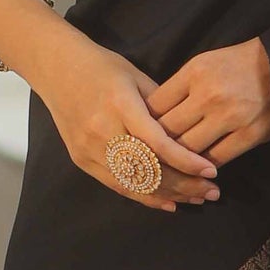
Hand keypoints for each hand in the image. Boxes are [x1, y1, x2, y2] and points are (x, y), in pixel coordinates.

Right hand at [29, 24, 220, 213]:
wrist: (57, 69)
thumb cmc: (103, 67)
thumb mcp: (137, 77)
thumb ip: (163, 107)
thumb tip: (193, 133)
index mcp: (120, 104)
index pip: (157, 142)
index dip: (186, 161)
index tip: (211, 170)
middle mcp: (102, 130)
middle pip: (148, 169)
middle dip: (184, 184)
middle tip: (212, 191)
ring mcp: (89, 148)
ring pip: (134, 183)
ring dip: (169, 195)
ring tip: (196, 198)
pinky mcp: (82, 160)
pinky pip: (117, 186)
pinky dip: (145, 196)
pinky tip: (169, 202)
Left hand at [146, 39, 269, 165]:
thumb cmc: (239, 64)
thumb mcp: (204, 64)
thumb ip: (180, 88)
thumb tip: (153, 116)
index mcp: (194, 73)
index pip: (155, 106)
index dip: (143, 123)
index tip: (140, 134)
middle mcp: (208, 95)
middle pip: (167, 131)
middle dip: (155, 146)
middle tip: (149, 157)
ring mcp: (229, 117)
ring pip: (188, 149)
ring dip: (178, 160)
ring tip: (172, 166)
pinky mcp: (249, 135)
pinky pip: (216, 159)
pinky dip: (203, 166)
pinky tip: (198, 167)